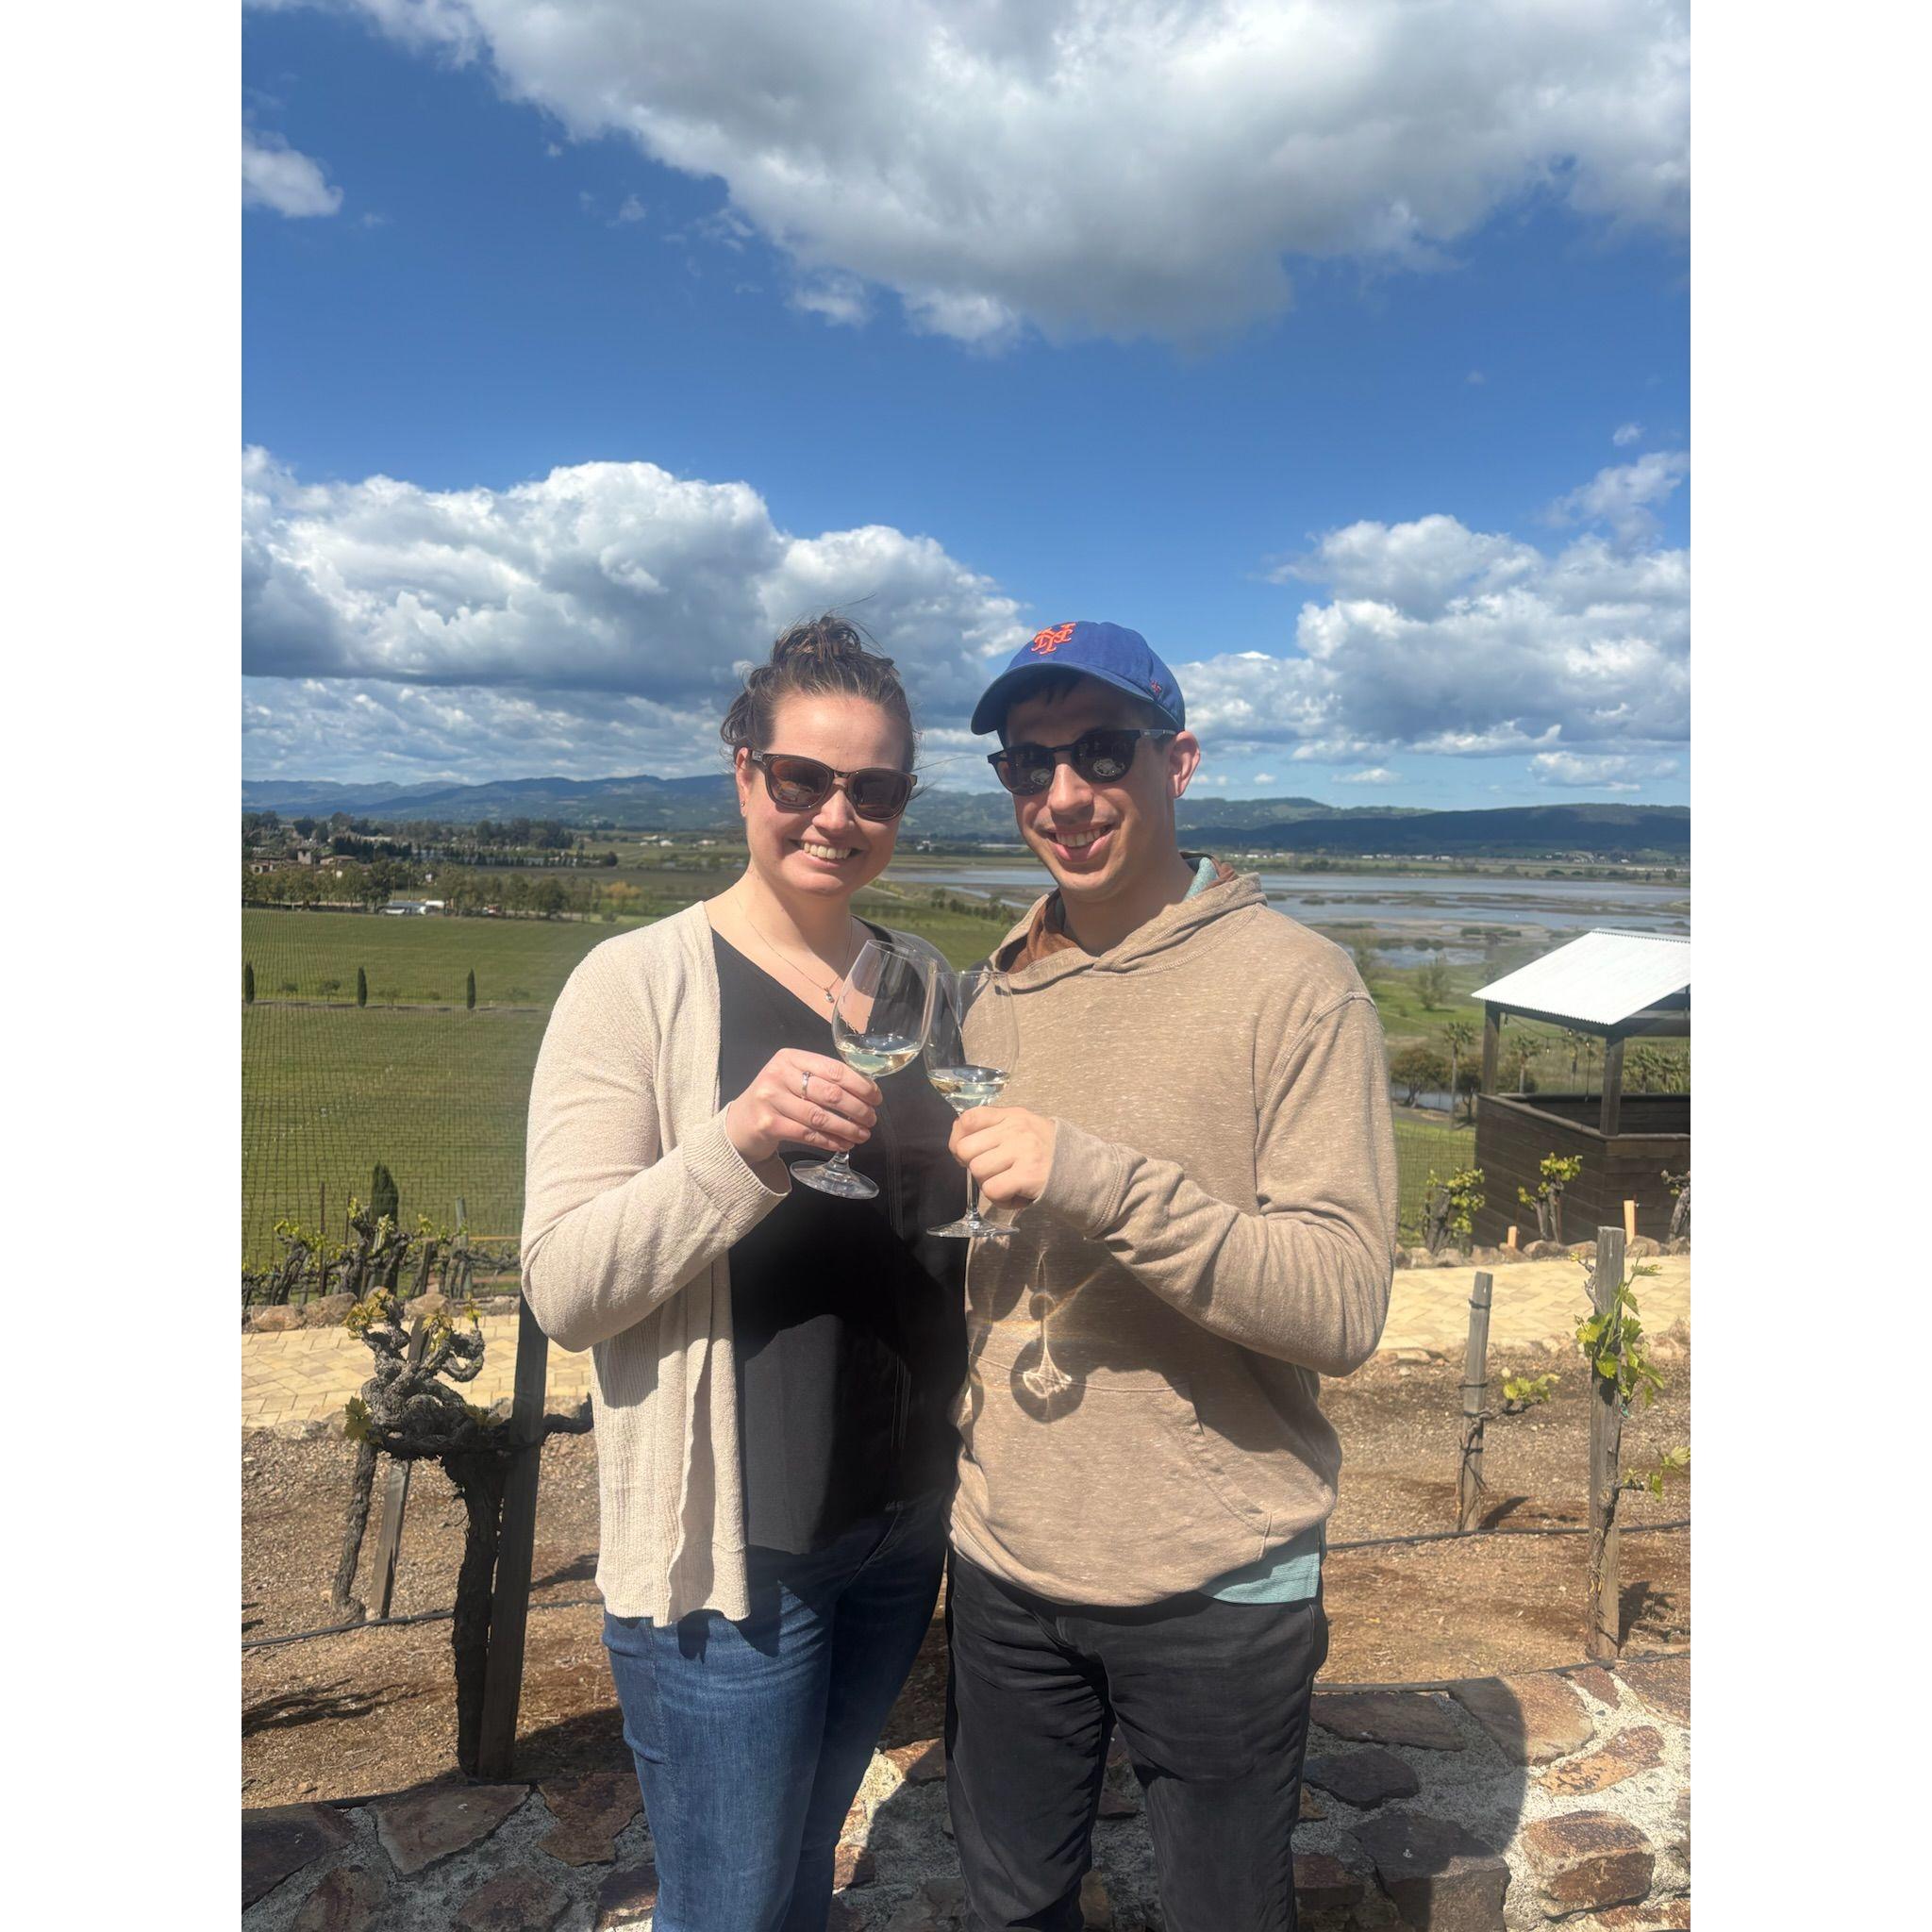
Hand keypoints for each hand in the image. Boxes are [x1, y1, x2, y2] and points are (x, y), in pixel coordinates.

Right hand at [725, 1050, 881, 1165]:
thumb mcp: (792, 1079)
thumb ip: (821, 1079)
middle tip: (872, 1119)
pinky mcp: (768, 1125)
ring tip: (863, 1134)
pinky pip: (808, 1134)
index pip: (834, 1069)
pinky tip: (844, 1144)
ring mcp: (771, 1100)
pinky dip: (830, 1140)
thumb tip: (866, 1091)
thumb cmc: (776, 1099)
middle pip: (830, 1093)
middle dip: (857, 1108)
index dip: (860, 1084)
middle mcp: (778, 1074)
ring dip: (847, 1128)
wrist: (740, 1123)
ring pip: (820, 1116)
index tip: (876, 1098)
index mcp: (790, 1057)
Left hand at [949, 1106, 1056, 1209]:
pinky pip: (992, 1190)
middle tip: (991, 1171)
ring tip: (1007, 1183)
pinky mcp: (1028, 1174)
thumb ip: (993, 1129)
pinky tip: (1013, 1195)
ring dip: (988, 1183)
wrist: (1081, 1169)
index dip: (958, 1138)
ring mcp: (1023, 1150)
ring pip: (977, 1170)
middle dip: (972, 1165)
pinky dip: (1000, 1199)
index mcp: (1011, 1115)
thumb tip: (958, 1144)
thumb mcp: (1021, 1128)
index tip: (967, 1153)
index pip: (969, 1118)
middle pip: (966, 1149)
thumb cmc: (1044, 1151)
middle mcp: (1016, 1129)